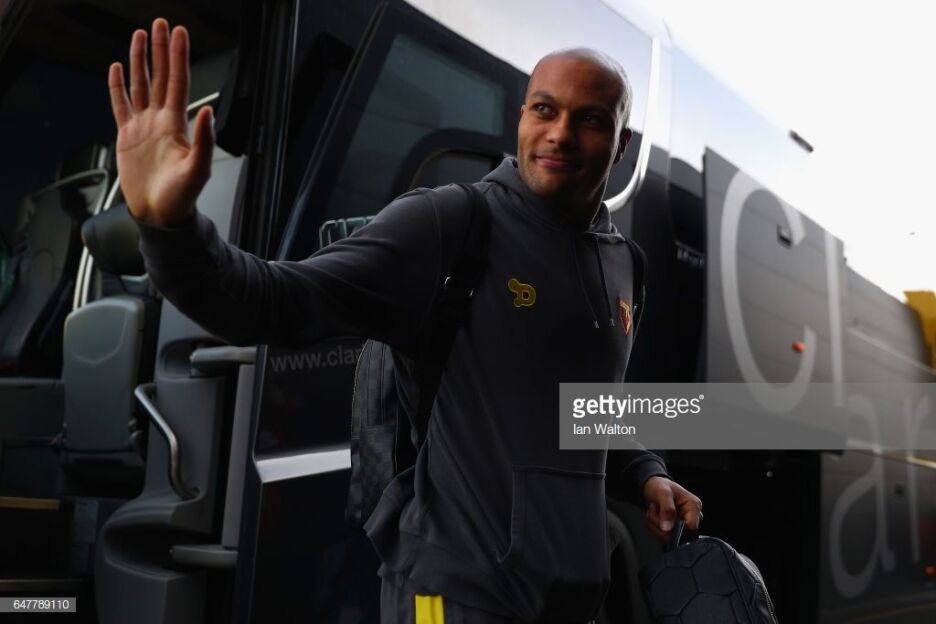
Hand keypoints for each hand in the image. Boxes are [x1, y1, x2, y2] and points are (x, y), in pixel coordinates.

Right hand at [108, 18, 213, 226]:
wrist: (160, 216)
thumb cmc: (182, 197)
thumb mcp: (198, 170)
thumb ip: (204, 140)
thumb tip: (209, 111)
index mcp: (177, 125)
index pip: (178, 82)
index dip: (178, 57)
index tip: (179, 33)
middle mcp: (160, 121)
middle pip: (159, 76)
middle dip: (161, 50)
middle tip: (161, 23)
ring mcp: (143, 127)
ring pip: (140, 85)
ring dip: (140, 61)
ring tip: (140, 36)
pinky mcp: (126, 137)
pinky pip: (121, 105)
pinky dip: (118, 86)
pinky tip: (118, 69)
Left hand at [642, 476, 702, 544]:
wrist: (652, 486)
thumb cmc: (660, 486)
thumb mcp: (662, 493)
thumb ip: (667, 509)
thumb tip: (668, 528)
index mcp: (694, 506)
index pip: (690, 528)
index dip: (675, 529)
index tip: (662, 521)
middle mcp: (692, 517)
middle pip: (680, 535)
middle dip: (661, 526)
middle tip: (652, 512)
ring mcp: (684, 524)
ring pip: (670, 538)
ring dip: (656, 527)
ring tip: (653, 512)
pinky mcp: (675, 529)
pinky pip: (664, 537)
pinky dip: (655, 529)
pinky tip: (653, 518)